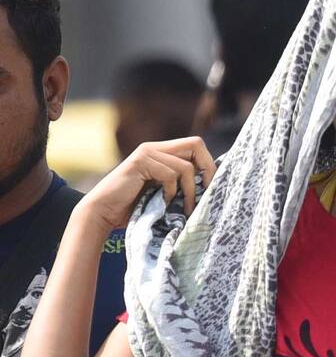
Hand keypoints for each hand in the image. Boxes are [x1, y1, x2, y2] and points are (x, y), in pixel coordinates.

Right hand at [79, 136, 215, 232]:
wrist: (103, 212)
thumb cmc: (135, 207)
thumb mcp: (164, 192)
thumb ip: (181, 183)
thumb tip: (211, 185)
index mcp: (162, 152)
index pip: (196, 146)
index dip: (209, 164)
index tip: (211, 187)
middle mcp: (155, 147)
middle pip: (196, 144)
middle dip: (207, 170)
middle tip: (207, 193)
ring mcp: (147, 152)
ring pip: (185, 166)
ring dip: (189, 191)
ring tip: (183, 208)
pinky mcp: (140, 162)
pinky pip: (170, 173)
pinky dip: (171, 191)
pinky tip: (162, 202)